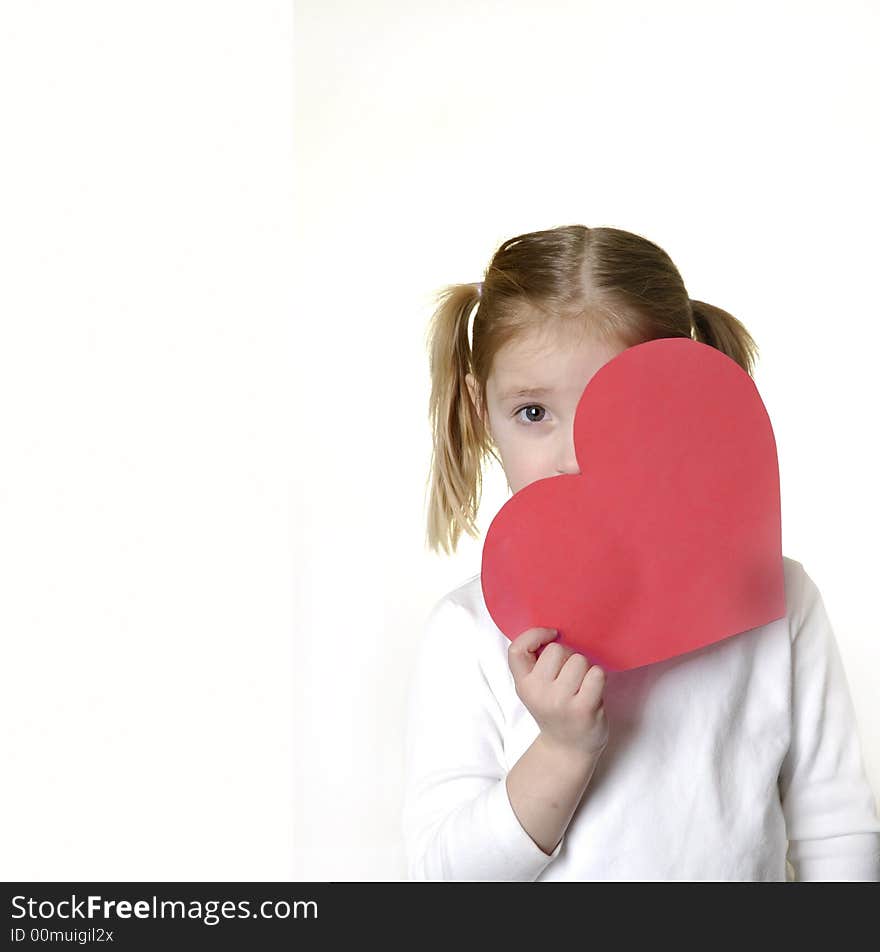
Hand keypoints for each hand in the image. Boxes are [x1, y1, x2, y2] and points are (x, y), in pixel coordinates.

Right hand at [507, 627, 608, 757]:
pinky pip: (596, 674)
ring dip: (585, 669)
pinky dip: (599, 678)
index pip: (517, 649)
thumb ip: (536, 663)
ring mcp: (560, 701)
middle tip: (570, 677)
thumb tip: (555, 631)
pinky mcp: (583, 708)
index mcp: (523, 684)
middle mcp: (537, 693)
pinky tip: (593, 692)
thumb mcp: (534, 689)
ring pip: (579, 659)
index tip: (551, 635)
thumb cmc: (554, 710)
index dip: (534, 634)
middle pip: (557, 649)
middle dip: (568, 656)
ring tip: (582, 686)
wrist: (567, 749)